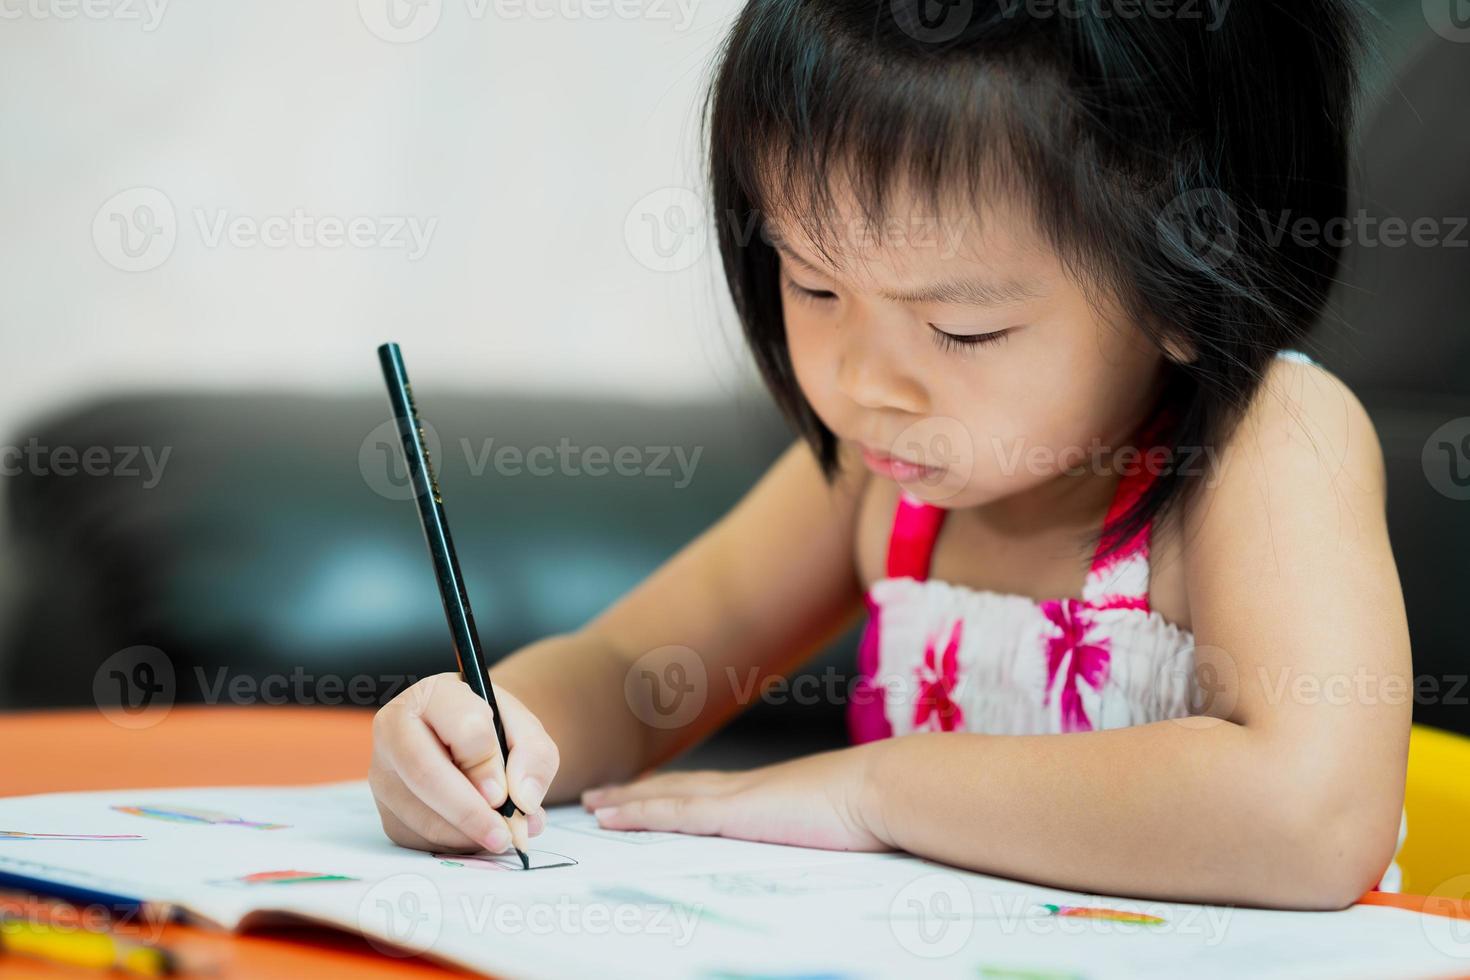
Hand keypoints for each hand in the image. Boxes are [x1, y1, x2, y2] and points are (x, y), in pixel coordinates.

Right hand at [370, 672, 559, 856]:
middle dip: (469, 812)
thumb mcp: (525, 731)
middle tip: (504, 834)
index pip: (461, 727)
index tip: (504, 793)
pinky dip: (455, 845)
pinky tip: (477, 834)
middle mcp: (396, 729)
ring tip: (502, 833)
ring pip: (421, 814)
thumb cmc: (495, 732)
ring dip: (467, 834)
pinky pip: (420, 839)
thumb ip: (534, 757)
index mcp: (434, 694)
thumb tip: (523, 800)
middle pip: (425, 773)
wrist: (470, 744)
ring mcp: (384, 773)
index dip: (486, 764)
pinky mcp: (387, 810)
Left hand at [580, 744, 889, 851]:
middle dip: (637, 793)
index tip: (647, 792)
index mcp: (769, 792)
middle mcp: (745, 788)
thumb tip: (821, 841)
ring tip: (591, 805)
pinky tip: (610, 816)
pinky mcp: (732, 812)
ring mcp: (736, 798)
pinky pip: (672, 812)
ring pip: (664, 797)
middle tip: (600, 796)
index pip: (709, 791)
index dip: (675, 792)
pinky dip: (637, 813)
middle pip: (677, 788)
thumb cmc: (876, 808)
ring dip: (625, 801)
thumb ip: (818, 829)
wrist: (886, 789)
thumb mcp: (839, 822)